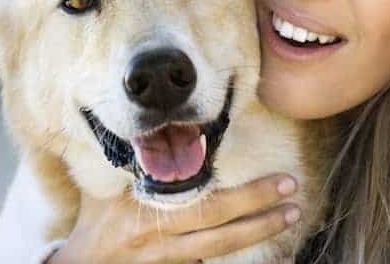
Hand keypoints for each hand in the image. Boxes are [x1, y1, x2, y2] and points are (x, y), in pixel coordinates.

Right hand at [48, 174, 299, 263]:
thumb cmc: (96, 221)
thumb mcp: (110, 190)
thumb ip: (140, 170)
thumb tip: (168, 139)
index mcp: (147, 210)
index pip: (203, 201)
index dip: (243, 194)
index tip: (275, 180)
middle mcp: (160, 238)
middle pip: (219, 224)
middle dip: (259, 207)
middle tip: (292, 191)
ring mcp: (167, 261)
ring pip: (220, 248)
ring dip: (257, 232)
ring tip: (289, 216)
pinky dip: (238, 259)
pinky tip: (271, 255)